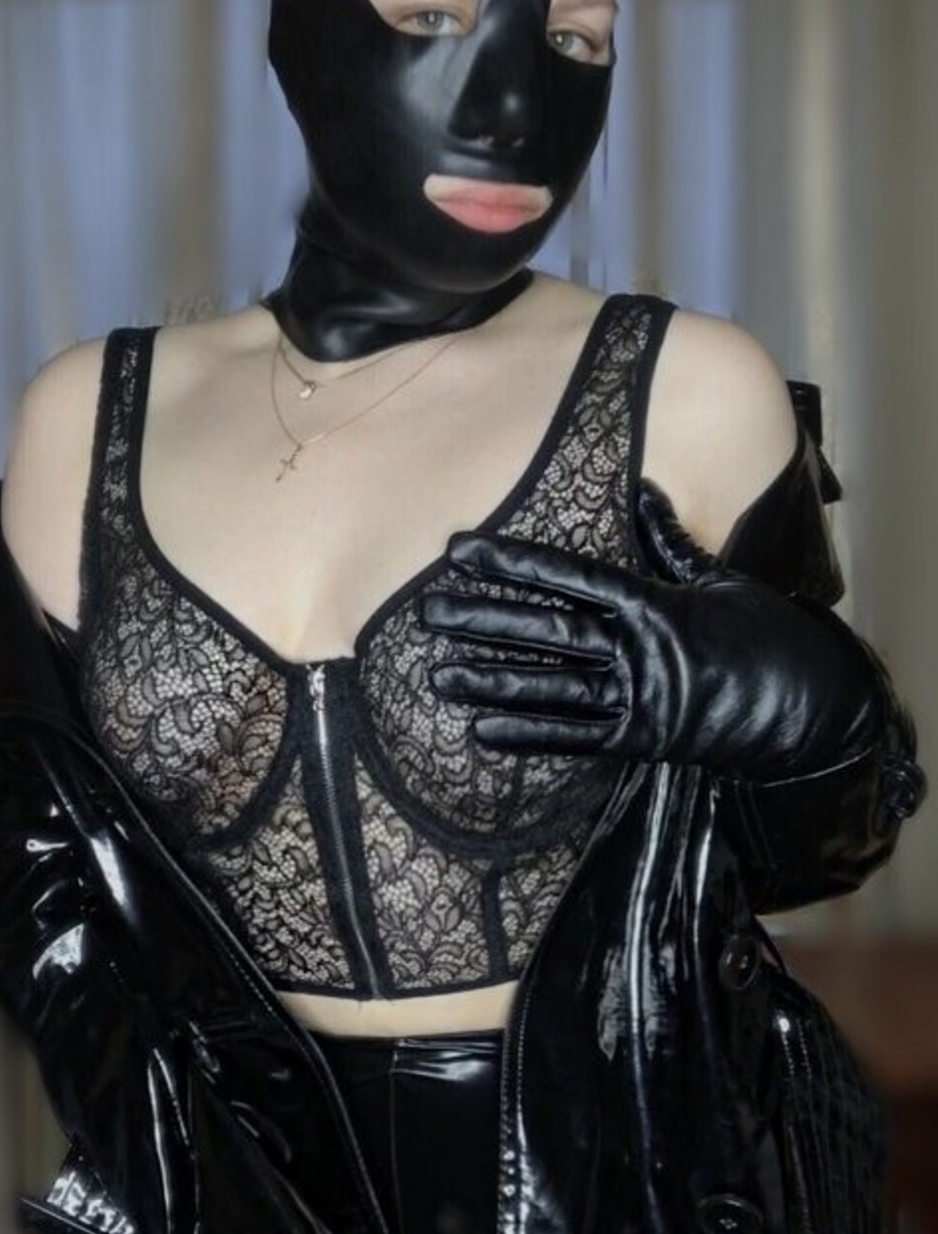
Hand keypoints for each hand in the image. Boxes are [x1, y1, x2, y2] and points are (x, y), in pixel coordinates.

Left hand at [421, 483, 884, 780]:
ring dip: (491, 681)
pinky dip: (527, 736)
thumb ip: (672, 543)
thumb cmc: (767, 636)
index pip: (568, 576)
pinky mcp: (640, 742)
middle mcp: (637, 652)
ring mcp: (637, 701)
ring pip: (550, 690)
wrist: (808, 711)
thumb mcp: (720, 582)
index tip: (461, 548)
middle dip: (483, 619)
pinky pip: (574, 741)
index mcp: (653, 603)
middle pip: (546, 632)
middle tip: (425, 610)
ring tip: (437, 674)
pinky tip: (480, 730)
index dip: (512, 561)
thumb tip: (645, 491)